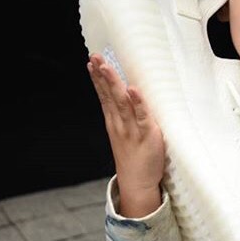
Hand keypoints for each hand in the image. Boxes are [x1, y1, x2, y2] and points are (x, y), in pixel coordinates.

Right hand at [87, 53, 164, 216]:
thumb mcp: (124, 134)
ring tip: (106, 66)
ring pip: (121, 101)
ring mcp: (132, 128)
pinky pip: (141, 115)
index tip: (92, 61)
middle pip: (109, 95)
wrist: (137, 184)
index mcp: (114, 122)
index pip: (104, 95)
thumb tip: (126, 96)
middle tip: (94, 57)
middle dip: (102, 75)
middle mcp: (119, 123)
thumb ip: (125, 116)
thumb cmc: (134, 157)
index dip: (98, 78)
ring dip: (114, 83)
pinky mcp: (147, 134)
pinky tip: (132, 89)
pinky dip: (137, 102)